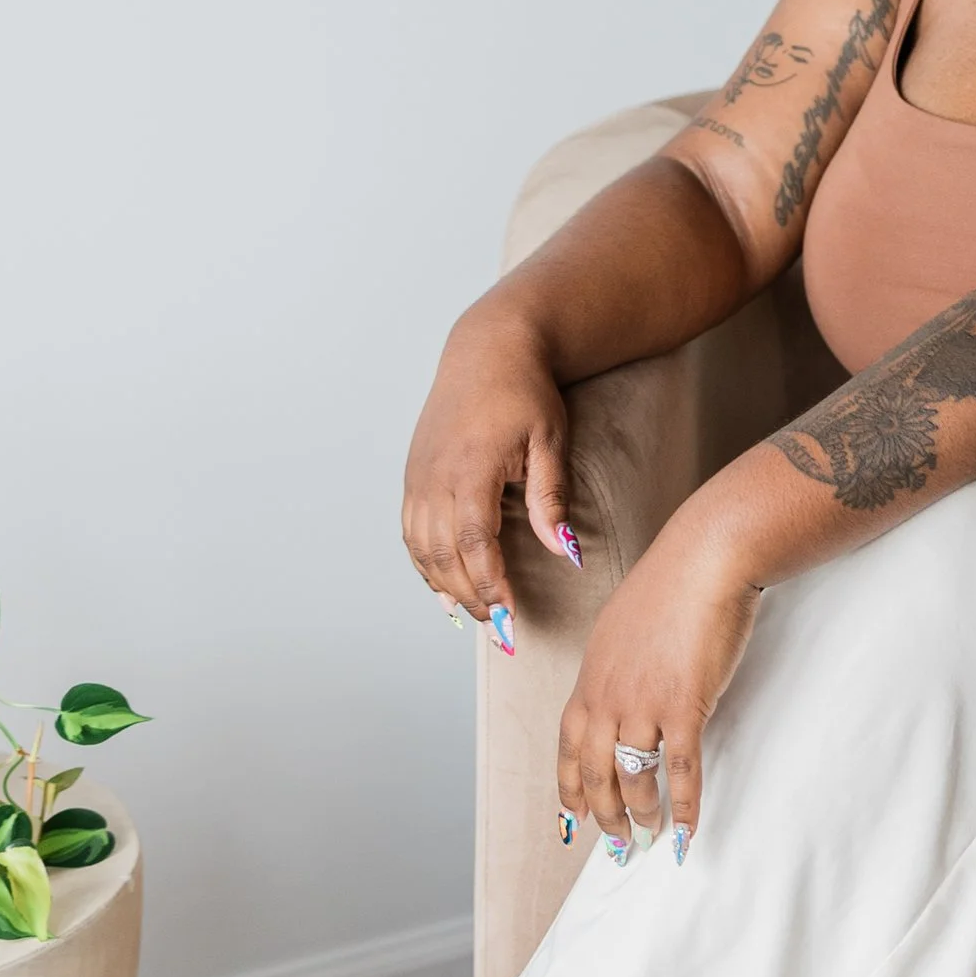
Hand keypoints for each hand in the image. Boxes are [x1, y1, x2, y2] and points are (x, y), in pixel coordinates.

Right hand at [403, 305, 576, 622]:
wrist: (489, 349)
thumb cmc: (525, 391)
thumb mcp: (549, 441)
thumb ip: (551, 499)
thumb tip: (564, 552)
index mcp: (470, 471)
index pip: (477, 545)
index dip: (489, 586)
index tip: (507, 618)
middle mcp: (435, 478)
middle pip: (445, 555)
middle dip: (469, 596)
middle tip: (498, 628)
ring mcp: (419, 477)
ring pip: (422, 548)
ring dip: (444, 585)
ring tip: (472, 614)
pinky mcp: (413, 474)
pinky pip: (410, 530)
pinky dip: (423, 562)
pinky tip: (440, 585)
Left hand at [558, 511, 760, 854]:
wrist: (703, 561)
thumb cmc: (669, 585)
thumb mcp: (620, 627)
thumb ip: (615, 665)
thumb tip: (621, 688)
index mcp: (590, 678)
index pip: (568, 747)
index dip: (569, 787)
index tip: (573, 818)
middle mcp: (607, 698)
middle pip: (594, 774)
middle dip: (604, 815)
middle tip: (617, 843)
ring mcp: (643, 706)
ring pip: (633, 779)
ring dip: (640, 815)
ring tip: (649, 837)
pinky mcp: (683, 708)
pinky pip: (680, 772)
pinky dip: (682, 808)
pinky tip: (685, 832)